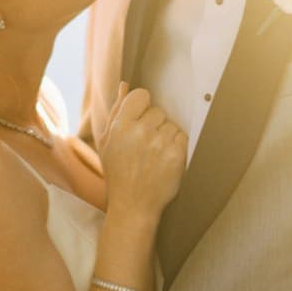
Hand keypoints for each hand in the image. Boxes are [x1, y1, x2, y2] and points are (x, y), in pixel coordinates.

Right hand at [100, 84, 187, 215]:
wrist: (133, 205)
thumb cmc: (119, 173)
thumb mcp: (109, 142)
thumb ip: (118, 111)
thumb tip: (125, 85)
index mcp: (120, 126)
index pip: (141, 95)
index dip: (142, 108)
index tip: (140, 122)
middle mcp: (141, 131)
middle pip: (158, 111)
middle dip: (154, 125)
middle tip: (144, 147)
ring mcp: (160, 143)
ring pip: (171, 124)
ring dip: (166, 137)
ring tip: (154, 155)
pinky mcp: (177, 153)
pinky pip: (182, 136)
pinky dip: (177, 147)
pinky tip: (164, 160)